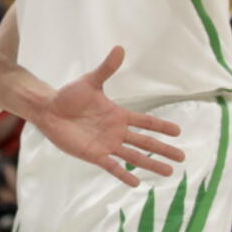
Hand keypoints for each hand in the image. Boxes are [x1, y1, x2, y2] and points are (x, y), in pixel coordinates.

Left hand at [34, 46, 184, 186]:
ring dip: (151, 165)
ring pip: (134, 157)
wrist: (49, 110)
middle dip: (163, 150)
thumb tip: (119, 48)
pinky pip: (113, 167)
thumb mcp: (90, 81)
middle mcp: (116, 131)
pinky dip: (124, 175)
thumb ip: (107, 68)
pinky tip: (137, 184)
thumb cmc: (69, 95)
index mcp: (118, 115)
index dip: (161, 126)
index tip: (178, 131)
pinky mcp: (94, 155)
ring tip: (169, 173)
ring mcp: (107, 144)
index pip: (145, 122)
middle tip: (182, 158)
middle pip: (145, 142)